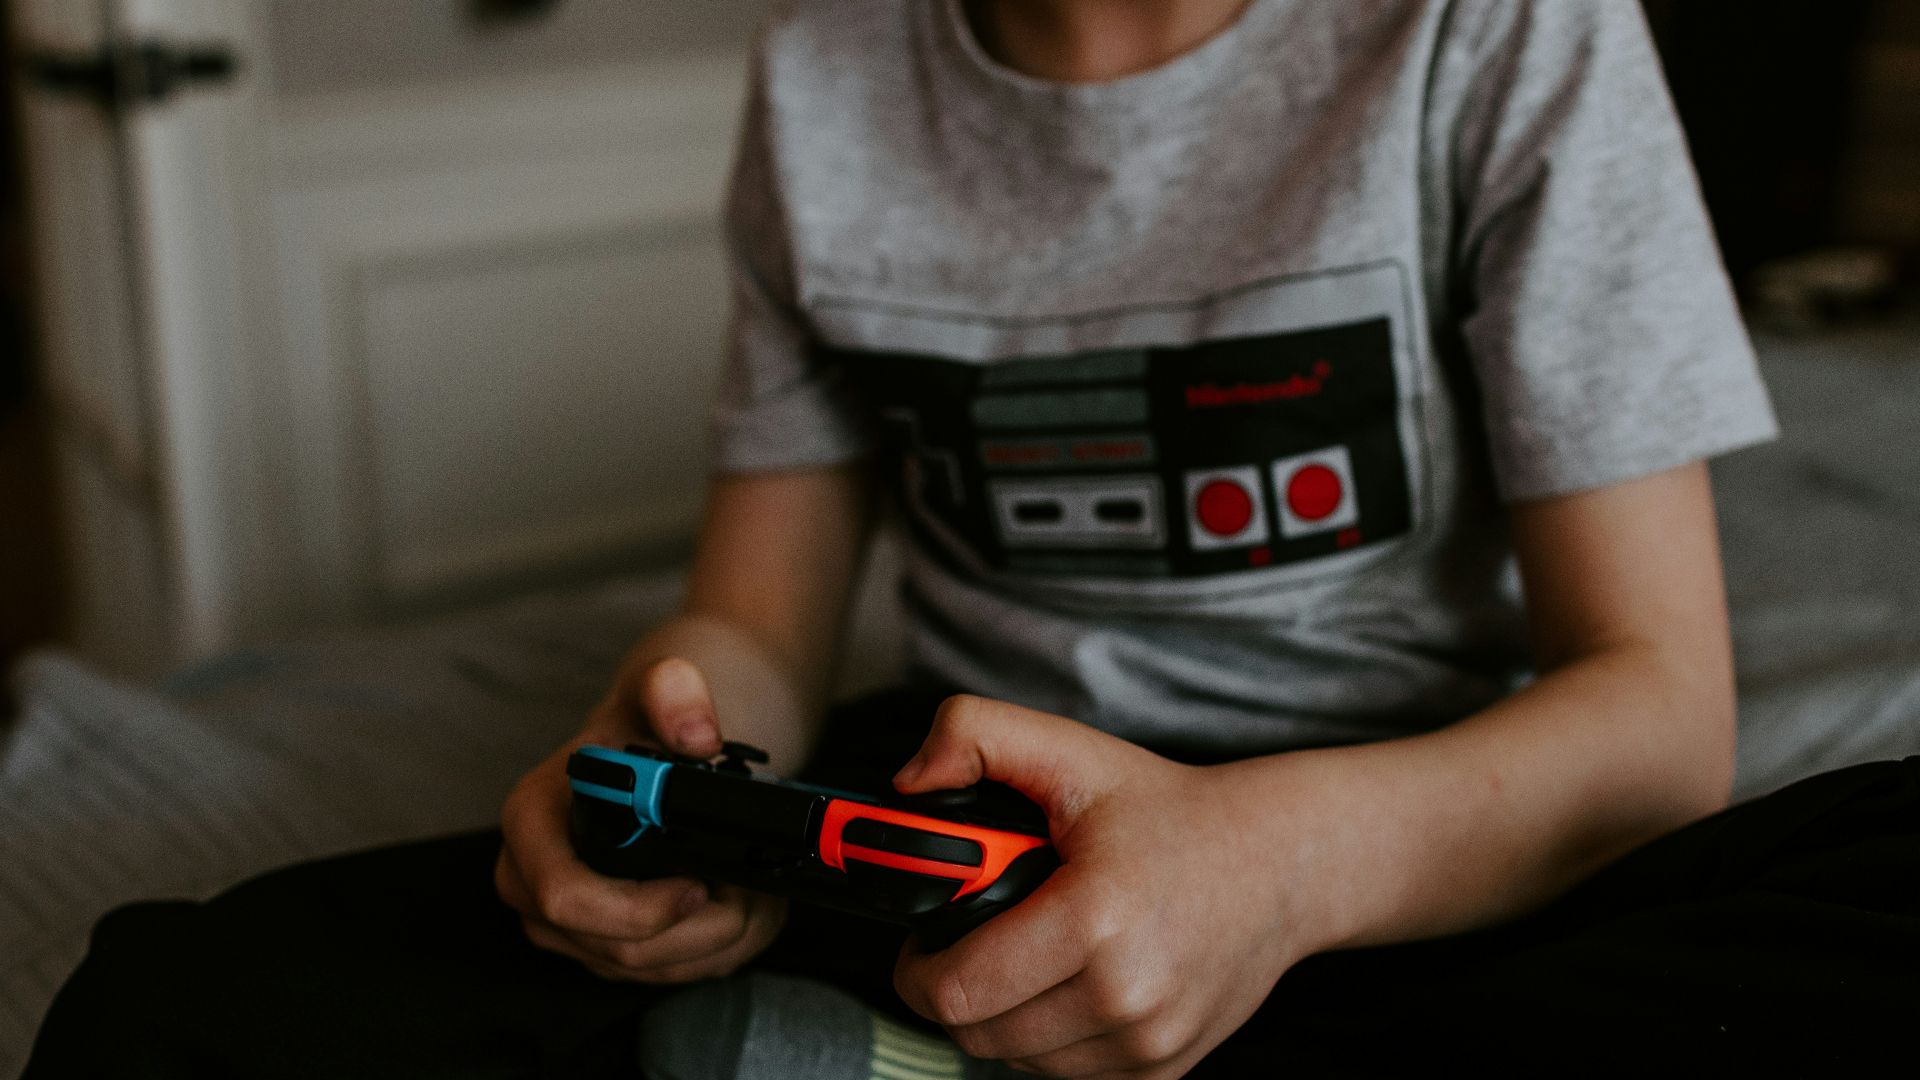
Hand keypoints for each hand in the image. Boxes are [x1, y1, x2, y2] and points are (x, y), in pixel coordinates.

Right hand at [495, 656, 787, 981]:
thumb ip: (674, 692)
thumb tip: (698, 736)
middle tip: (752, 886)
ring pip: (653, 967)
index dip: (637, 907)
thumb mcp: (658, 688)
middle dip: (701, 926)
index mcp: (531, 823)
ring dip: (720, 936)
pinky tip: (743, 904)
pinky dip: (720, 947)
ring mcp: (568, 926)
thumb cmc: (643, 725)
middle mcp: (533, 882)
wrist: (652, 751)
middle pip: (619, 947)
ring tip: (755, 888)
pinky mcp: (605, 949)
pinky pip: (668, 973)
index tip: (700, 882)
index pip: (564, 896)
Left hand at [891, 697, 1319, 1077]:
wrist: (1279, 863)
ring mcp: (1150, 1041)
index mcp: (1095, 918)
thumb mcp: (1070, 750)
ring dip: (1002, 1016)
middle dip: (953, 990)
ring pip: (1017, 1060)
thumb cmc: (1169, 811)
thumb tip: (908, 783)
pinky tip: (1066, 982)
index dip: (917, 966)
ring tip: (1024, 955)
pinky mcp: (1164, 1069)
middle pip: (978, 1033)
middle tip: (968, 941)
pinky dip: (1049, 1037)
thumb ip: (973, 735)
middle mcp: (1128, 994)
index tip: (924, 938)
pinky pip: (1066, 1073)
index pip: (957, 990)